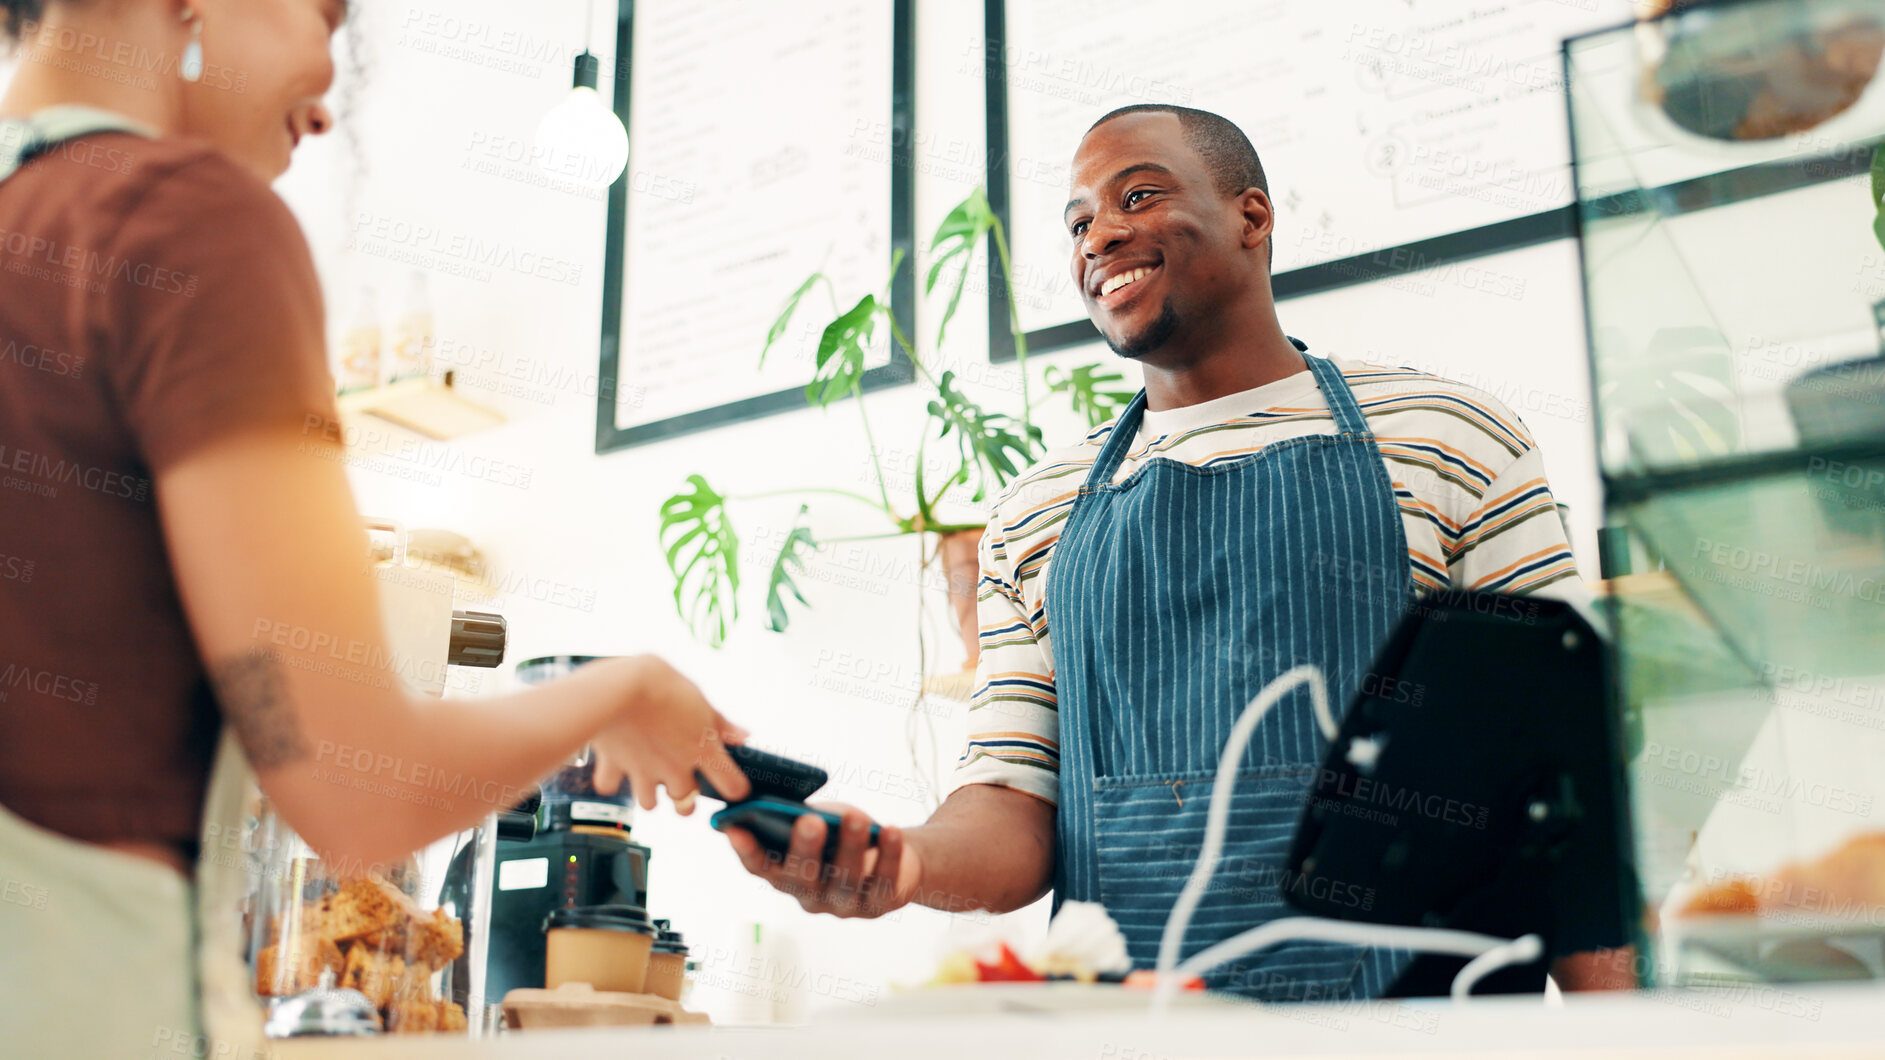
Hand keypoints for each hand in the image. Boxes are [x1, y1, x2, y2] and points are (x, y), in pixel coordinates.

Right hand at [589, 655, 749, 813]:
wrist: (618, 686)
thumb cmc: (662, 684)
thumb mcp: (700, 699)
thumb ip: (721, 723)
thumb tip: (744, 736)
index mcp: (702, 750)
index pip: (732, 786)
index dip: (735, 788)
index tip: (732, 784)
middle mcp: (674, 768)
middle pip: (685, 805)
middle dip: (685, 801)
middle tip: (680, 786)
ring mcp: (643, 771)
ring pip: (649, 804)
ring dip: (649, 796)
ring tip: (648, 777)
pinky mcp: (613, 766)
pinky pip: (609, 786)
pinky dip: (611, 780)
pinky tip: (615, 766)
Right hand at [725, 801, 919, 917]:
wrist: (888, 851)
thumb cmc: (841, 832)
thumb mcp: (818, 820)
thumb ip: (797, 816)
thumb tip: (776, 795)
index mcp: (785, 875)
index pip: (760, 867)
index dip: (746, 851)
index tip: (734, 828)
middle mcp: (810, 896)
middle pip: (802, 876)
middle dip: (805, 848)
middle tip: (808, 821)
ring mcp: (844, 905)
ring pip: (844, 879)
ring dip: (849, 846)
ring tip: (855, 817)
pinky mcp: (879, 903)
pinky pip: (883, 880)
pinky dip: (888, 855)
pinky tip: (889, 830)